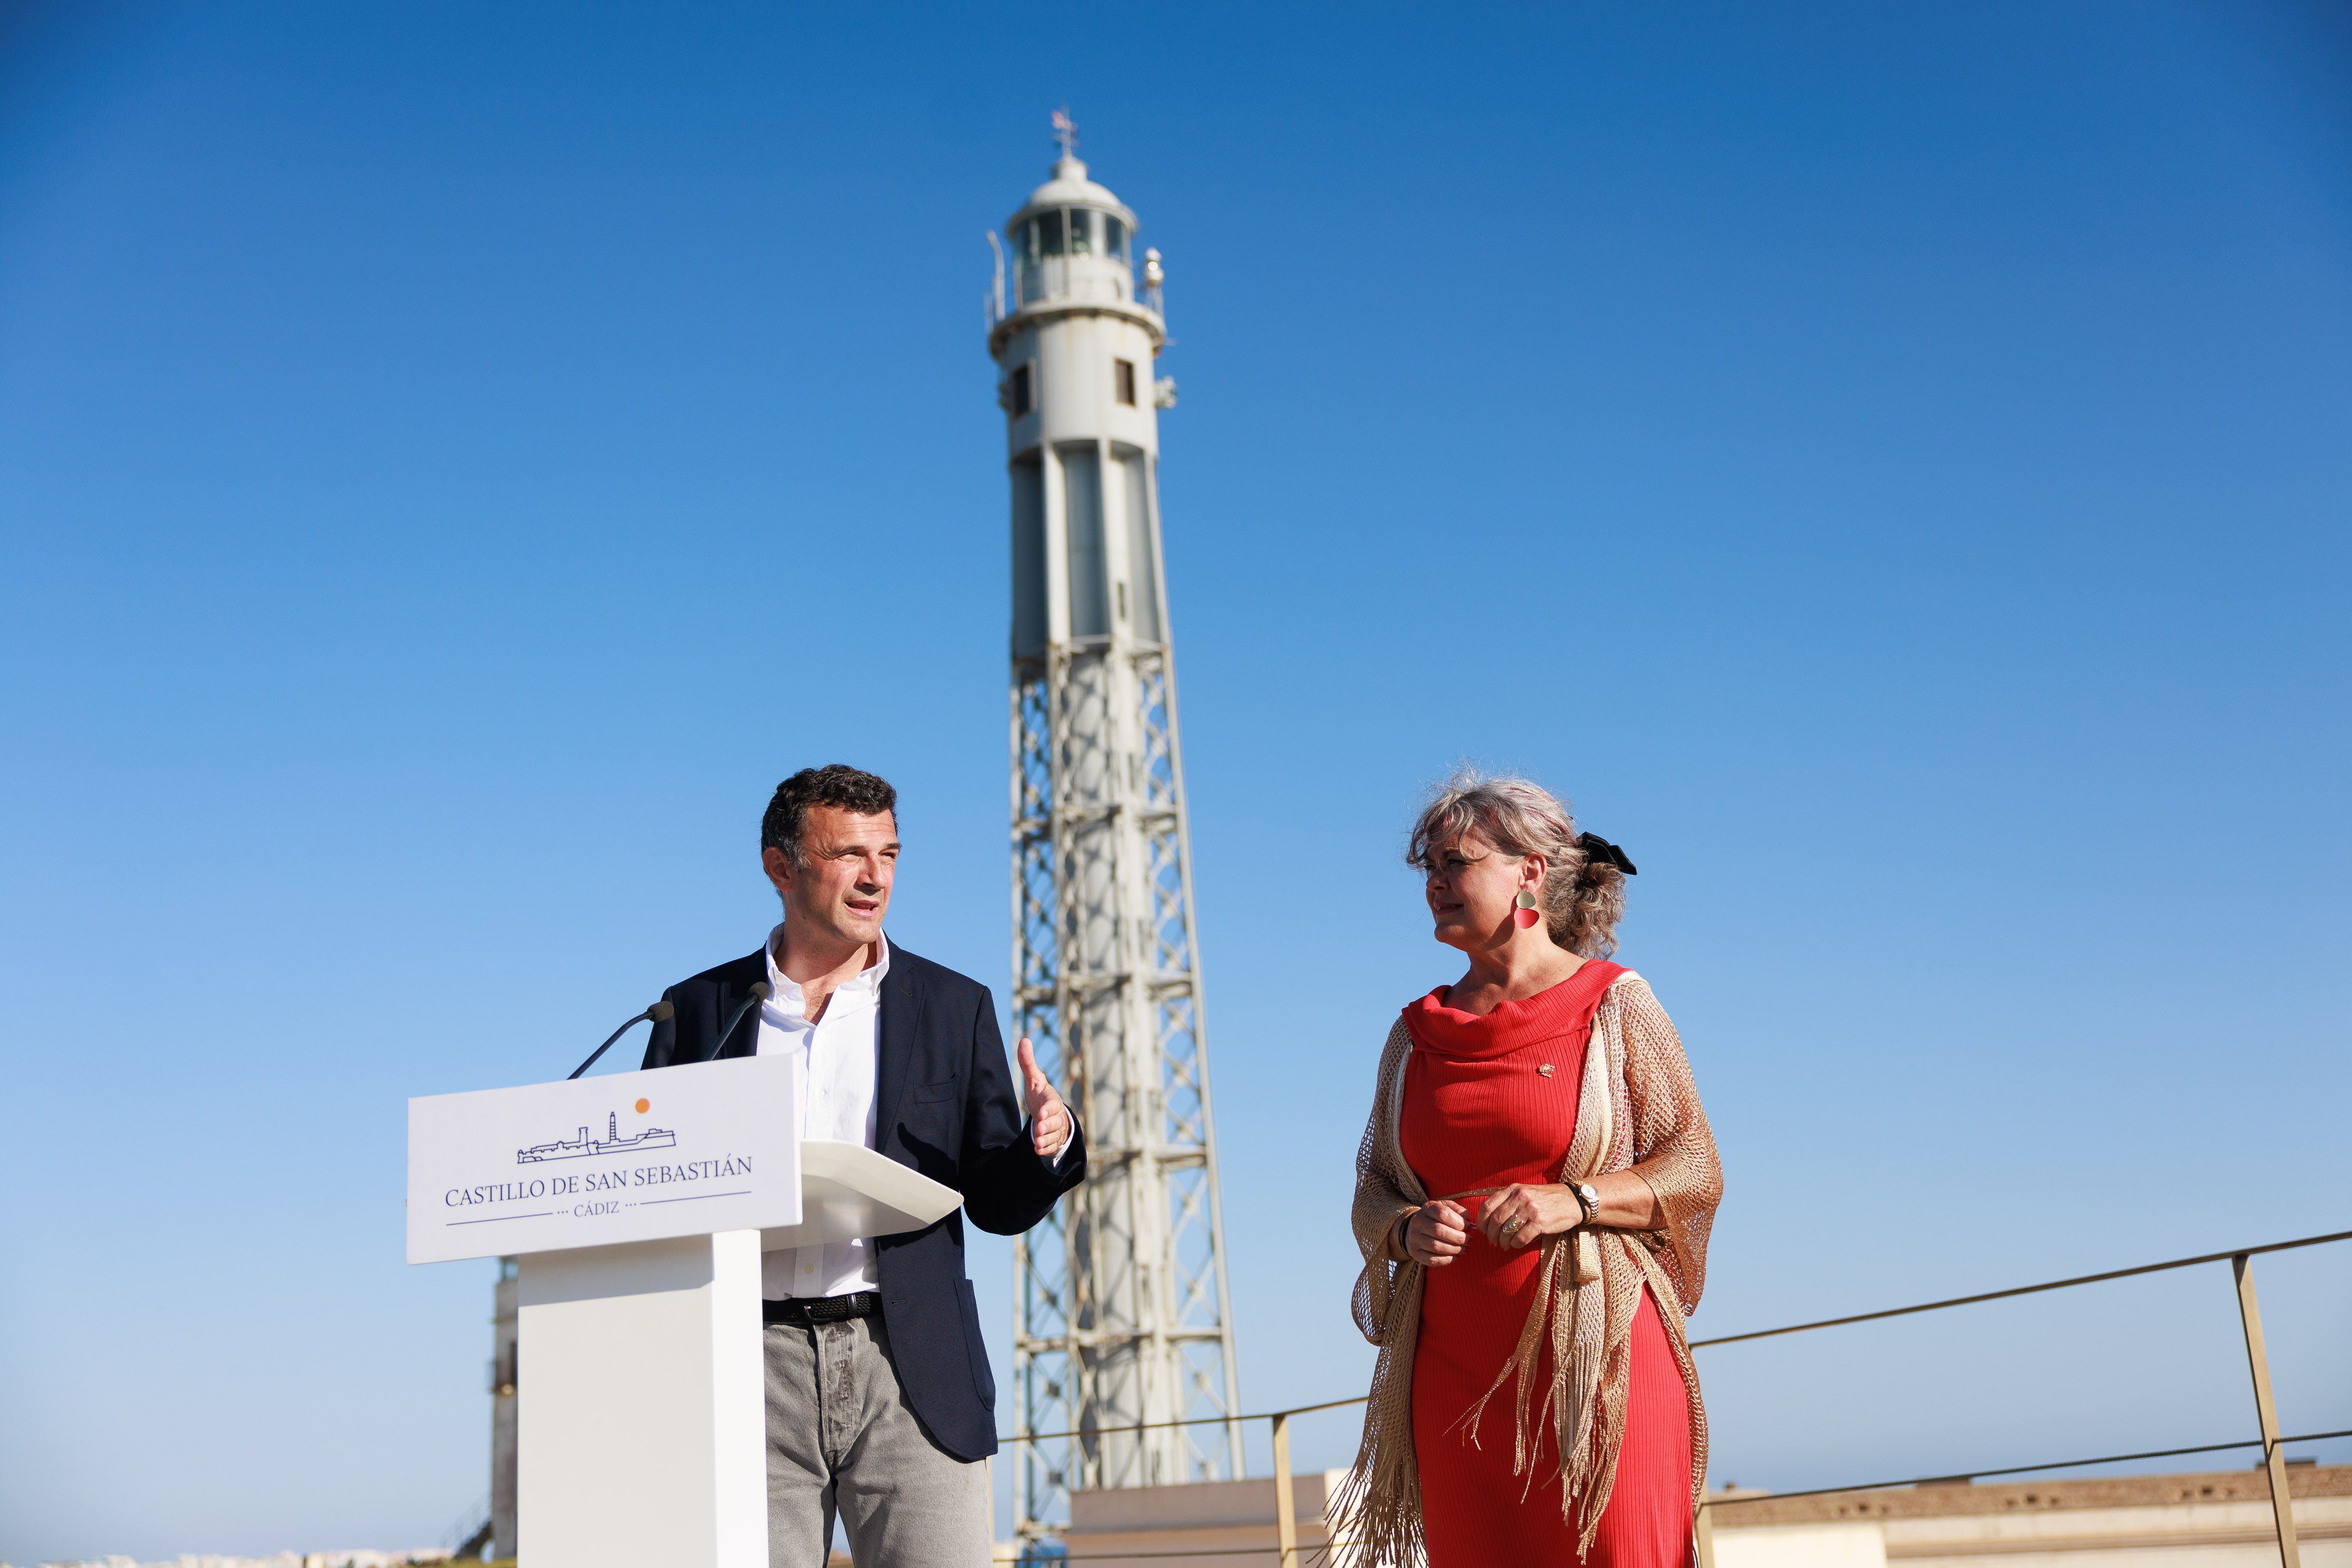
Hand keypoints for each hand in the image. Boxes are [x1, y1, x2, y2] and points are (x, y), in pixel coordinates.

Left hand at [1016, 1037, 1070, 1160]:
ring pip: (1054, 1135)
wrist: (1050, 1114)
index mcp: (1051, 1099)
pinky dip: (1045, 1149)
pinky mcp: (1053, 1141)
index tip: (1041, 1112)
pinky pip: (1051, 1146)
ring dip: (1046, 1139)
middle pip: (1055, 1121)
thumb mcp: (1034, 1080)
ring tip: (1037, 1143)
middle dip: (1047, 1126)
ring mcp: (1056, 1129)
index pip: (1052, 1104)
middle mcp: (1056, 1115)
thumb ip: (1028, 1063)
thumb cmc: (1041, 1095)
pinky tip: (1037, 1150)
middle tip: (1039, 1129)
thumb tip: (1024, 1040)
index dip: (1048, 1108)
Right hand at [1403, 1200, 1469, 1266]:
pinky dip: (1447, 1259)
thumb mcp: (1446, 1207)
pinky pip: (1432, 1260)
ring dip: (1455, 1249)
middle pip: (1439, 1230)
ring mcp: (1415, 1238)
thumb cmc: (1437, 1218)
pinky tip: (1455, 1255)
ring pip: (1436, 1246)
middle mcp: (1418, 1222)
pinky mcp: (1415, 1253)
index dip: (1459, 1222)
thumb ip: (1458, 1210)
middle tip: (1469, 1240)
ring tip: (1464, 1248)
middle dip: (1459, 1237)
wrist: (1416, 1229)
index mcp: (1427, 1208)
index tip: (1468, 1227)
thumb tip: (1467, 1220)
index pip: (1443, 1213)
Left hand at [1477, 1183, 1585, 1249]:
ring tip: (1503, 1245)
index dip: (1481, 1221)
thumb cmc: (1545, 1198)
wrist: (1571, 1200)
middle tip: (1493, 1242)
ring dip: (1502, 1242)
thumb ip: (1507, 1201)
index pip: (1487, 1205)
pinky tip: (1516, 1245)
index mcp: (1513, 1189)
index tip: (1482, 1230)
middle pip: (1495, 1220)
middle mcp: (1520, 1197)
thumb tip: (1488, 1222)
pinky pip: (1520, 1238)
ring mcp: (1530, 1209)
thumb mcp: (1524, 1192)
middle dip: (1491, 1235)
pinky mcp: (1540, 1223)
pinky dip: (1515, 1244)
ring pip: (1506, 1230)